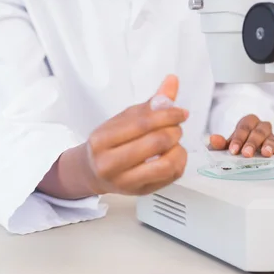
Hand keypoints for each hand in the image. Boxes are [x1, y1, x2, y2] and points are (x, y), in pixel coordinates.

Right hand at [85, 75, 188, 195]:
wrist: (93, 172)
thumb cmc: (109, 143)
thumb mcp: (123, 120)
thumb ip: (150, 104)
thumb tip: (172, 81)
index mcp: (101, 140)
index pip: (142, 123)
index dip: (167, 115)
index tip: (180, 112)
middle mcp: (109, 164)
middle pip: (156, 143)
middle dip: (174, 131)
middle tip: (176, 127)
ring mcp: (124, 182)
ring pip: (165, 164)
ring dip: (178, 149)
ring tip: (174, 142)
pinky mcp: (139, 192)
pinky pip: (170, 177)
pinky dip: (179, 162)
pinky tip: (173, 154)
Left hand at [209, 114, 273, 157]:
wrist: (245, 150)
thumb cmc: (236, 145)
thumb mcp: (226, 144)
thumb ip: (220, 143)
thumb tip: (213, 139)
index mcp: (248, 122)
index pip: (244, 128)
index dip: (238, 139)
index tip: (233, 151)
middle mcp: (261, 127)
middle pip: (258, 132)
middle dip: (252, 143)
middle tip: (247, 154)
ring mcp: (270, 136)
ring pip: (271, 138)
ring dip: (268, 146)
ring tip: (265, 154)